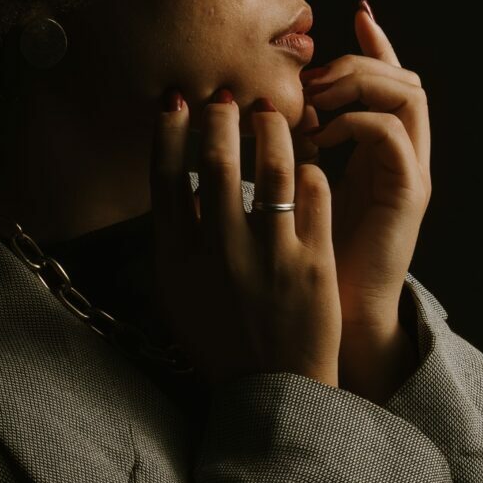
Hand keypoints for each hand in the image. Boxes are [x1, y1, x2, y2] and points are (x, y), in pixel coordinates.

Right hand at [150, 88, 342, 389]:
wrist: (272, 388)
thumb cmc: (220, 336)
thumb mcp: (178, 291)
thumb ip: (173, 236)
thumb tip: (178, 178)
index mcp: (179, 258)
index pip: (166, 177)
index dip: (169, 131)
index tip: (177, 101)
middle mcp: (221, 251)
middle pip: (219, 161)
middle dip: (223, 115)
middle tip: (229, 94)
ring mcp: (270, 257)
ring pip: (275, 168)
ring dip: (272, 130)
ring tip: (271, 114)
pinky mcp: (314, 264)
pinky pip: (315, 195)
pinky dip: (309, 169)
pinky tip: (306, 160)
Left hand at [294, 4, 430, 336]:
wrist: (332, 321)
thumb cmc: (305, 262)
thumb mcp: (295, 189)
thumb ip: (295, 147)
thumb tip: (265, 107)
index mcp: (380, 153)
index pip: (387, 82)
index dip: (372, 44)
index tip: (347, 13)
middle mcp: (404, 158)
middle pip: (405, 78)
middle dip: (360, 61)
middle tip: (315, 71)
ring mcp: (411, 174)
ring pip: (408, 95)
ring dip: (359, 83)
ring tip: (316, 97)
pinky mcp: (406, 194)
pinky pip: (391, 134)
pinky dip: (356, 121)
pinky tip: (322, 135)